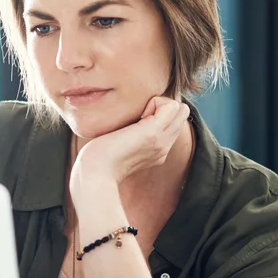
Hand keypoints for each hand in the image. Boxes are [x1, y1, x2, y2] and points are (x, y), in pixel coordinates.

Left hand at [70, 96, 189, 190]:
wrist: (96, 175)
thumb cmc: (98, 160)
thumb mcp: (117, 146)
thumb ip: (127, 135)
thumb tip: (128, 120)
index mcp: (157, 151)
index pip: (172, 123)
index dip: (157, 114)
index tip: (135, 122)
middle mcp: (164, 146)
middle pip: (181, 114)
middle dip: (161, 106)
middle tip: (138, 116)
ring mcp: (162, 140)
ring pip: (180, 108)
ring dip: (159, 103)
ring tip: (138, 116)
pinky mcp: (154, 132)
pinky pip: (170, 105)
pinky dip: (154, 102)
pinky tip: (138, 116)